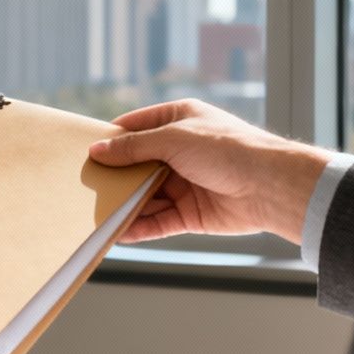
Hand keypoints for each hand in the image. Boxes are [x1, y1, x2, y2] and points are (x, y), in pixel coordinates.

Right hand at [88, 99, 333, 244]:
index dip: (111, 139)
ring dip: (124, 204)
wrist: (271, 186)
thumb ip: (134, 147)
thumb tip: (98, 151)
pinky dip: (139, 227)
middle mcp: (180, 151)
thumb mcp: (174, 139)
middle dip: (114, 176)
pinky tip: (118, 232)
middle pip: (137, 165)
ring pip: (145, 195)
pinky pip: (158, 221)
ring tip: (94, 213)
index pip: (135, 128)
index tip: (84, 152)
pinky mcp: (190, 214)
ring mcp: (185, 184)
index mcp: (179, 121)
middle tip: (83, 186)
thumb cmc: (229, 149)